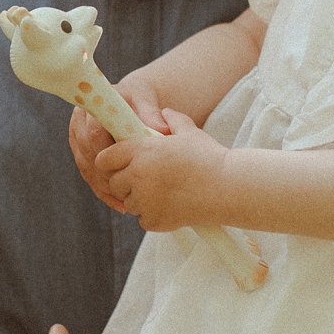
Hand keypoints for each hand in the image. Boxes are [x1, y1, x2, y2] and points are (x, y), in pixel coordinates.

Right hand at [68, 72, 167, 212]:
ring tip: (128, 201)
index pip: (93, 133)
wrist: (132, 101)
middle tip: (129, 190)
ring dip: (106, 187)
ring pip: (86, 168)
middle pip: (86, 153)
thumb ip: (151, 112)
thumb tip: (161, 129)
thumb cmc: (139, 98)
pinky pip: (89, 176)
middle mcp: (79, 121)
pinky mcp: (81, 154)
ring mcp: (77, 139)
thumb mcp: (146, 99)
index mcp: (92, 104)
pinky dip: (105, 192)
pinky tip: (122, 205)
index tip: (127, 167)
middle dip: (107, 174)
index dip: (108, 153)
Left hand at [91, 109, 226, 231]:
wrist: (228, 188)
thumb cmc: (210, 157)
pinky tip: (171, 206)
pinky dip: (153, 215)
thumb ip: (172, 120)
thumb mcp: (189, 132)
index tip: (122, 163)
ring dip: (139, 199)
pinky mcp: (153, 220)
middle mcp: (137, 175)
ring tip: (163, 192)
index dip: (112, 160)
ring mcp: (144, 200)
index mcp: (141, 150)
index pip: (104, 158)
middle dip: (125, 181)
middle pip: (114, 182)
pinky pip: (142, 219)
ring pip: (128, 202)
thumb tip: (165, 113)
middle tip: (146, 179)